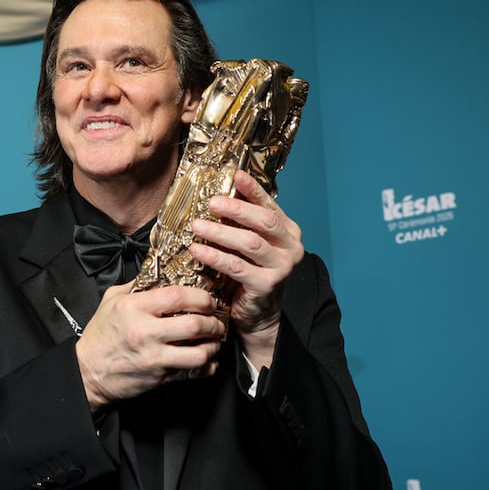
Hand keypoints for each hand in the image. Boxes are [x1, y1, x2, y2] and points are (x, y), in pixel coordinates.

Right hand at [75, 281, 225, 411]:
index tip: (207, 299)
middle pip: (194, 325)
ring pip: (199, 353)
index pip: (177, 296)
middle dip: (213, 322)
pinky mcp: (159, 377)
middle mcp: (145, 332)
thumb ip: (138, 285)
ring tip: (214, 340)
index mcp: (134, 308)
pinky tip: (207, 359)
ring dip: (213, 346)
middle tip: (216, 320)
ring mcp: (153, 357)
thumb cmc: (101, 334)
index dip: (200, 296)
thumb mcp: (111, 300)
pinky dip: (207, 367)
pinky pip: (193, 373)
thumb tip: (160, 270)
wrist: (88, 371)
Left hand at [188, 170, 304, 369]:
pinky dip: (215, 257)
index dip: (253, 189)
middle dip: (236, 209)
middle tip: (211, 202)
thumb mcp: (250, 244)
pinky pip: (237, 267)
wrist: (259, 314)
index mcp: (288, 231)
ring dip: (221, 233)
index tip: (236, 175)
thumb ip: (243, 223)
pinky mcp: (267, 286)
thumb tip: (220, 195)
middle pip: (263, 221)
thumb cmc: (251, 273)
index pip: (269, 205)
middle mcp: (291, 247)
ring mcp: (282, 267)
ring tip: (197, 225)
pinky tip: (197, 249)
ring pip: (250, 243)